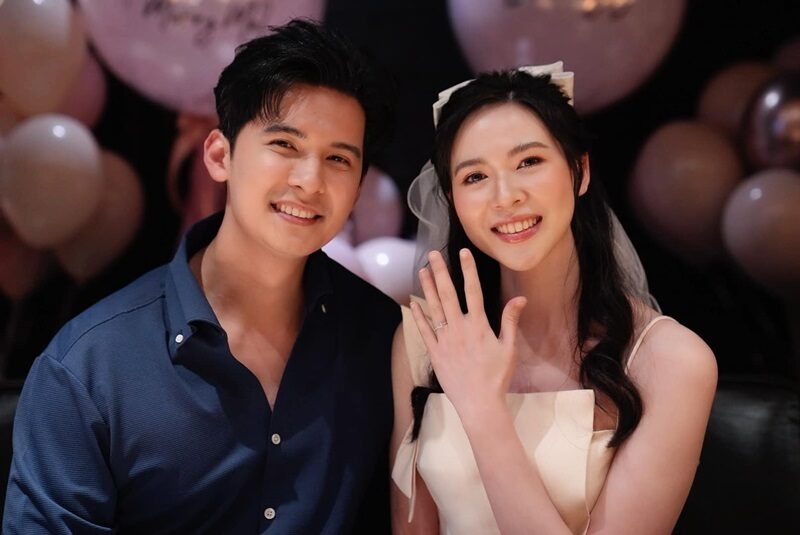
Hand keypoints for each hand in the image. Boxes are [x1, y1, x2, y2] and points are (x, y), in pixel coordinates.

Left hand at [410, 249, 526, 421]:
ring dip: (427, 288)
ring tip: (422, 270)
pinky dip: (418, 316)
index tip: (463, 253)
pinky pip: (424, 330)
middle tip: (433, 254)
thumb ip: (510, 321)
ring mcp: (444, 340)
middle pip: (448, 294)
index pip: (473, 290)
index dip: (468, 270)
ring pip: (433, 308)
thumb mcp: (509, 348)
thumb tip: (520, 298)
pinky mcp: (435, 352)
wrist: (479, 403)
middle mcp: (459, 328)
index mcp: (478, 325)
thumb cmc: (497, 376)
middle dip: (441, 272)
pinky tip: (413, 302)